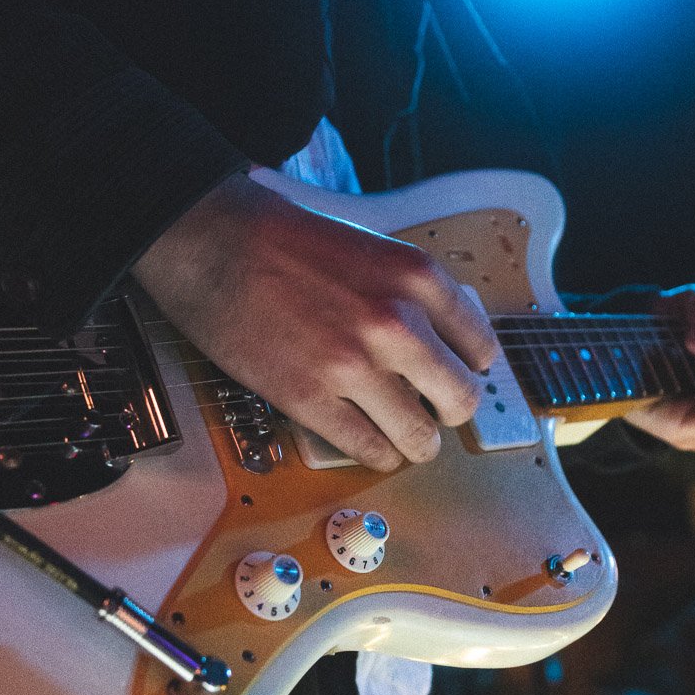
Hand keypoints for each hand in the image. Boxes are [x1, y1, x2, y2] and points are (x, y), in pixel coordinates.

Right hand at [132, 175, 497, 470]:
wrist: (214, 241)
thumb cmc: (286, 242)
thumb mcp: (372, 250)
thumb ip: (411, 294)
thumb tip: (439, 344)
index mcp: (417, 278)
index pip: (480, 348)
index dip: (467, 368)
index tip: (450, 375)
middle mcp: (396, 323)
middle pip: (461, 400)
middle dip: (447, 412)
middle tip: (430, 412)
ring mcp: (354, 366)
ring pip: (420, 437)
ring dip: (414, 443)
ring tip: (401, 438)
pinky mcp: (310, 399)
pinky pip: (368, 449)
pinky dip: (374, 453)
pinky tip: (367, 441)